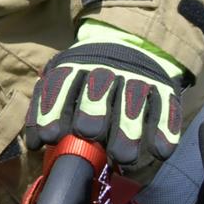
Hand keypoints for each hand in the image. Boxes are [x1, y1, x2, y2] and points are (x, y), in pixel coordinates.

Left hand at [25, 26, 186, 165]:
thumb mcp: (63, 84)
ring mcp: (136, 76)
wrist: (132, 47)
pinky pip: (166, 107)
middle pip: (98, 87)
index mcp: (74, 65)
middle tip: (88, 134)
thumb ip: (51, 109)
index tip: (48, 137)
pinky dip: (164, 130)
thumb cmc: (87, 80)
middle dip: (92, 111)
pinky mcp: (164, 87)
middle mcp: (105, 67)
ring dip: (127, 128)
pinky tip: (160, 152)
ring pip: (132, 98)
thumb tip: (37, 143)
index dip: (53, 109)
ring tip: (122, 157)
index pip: (60, 83)